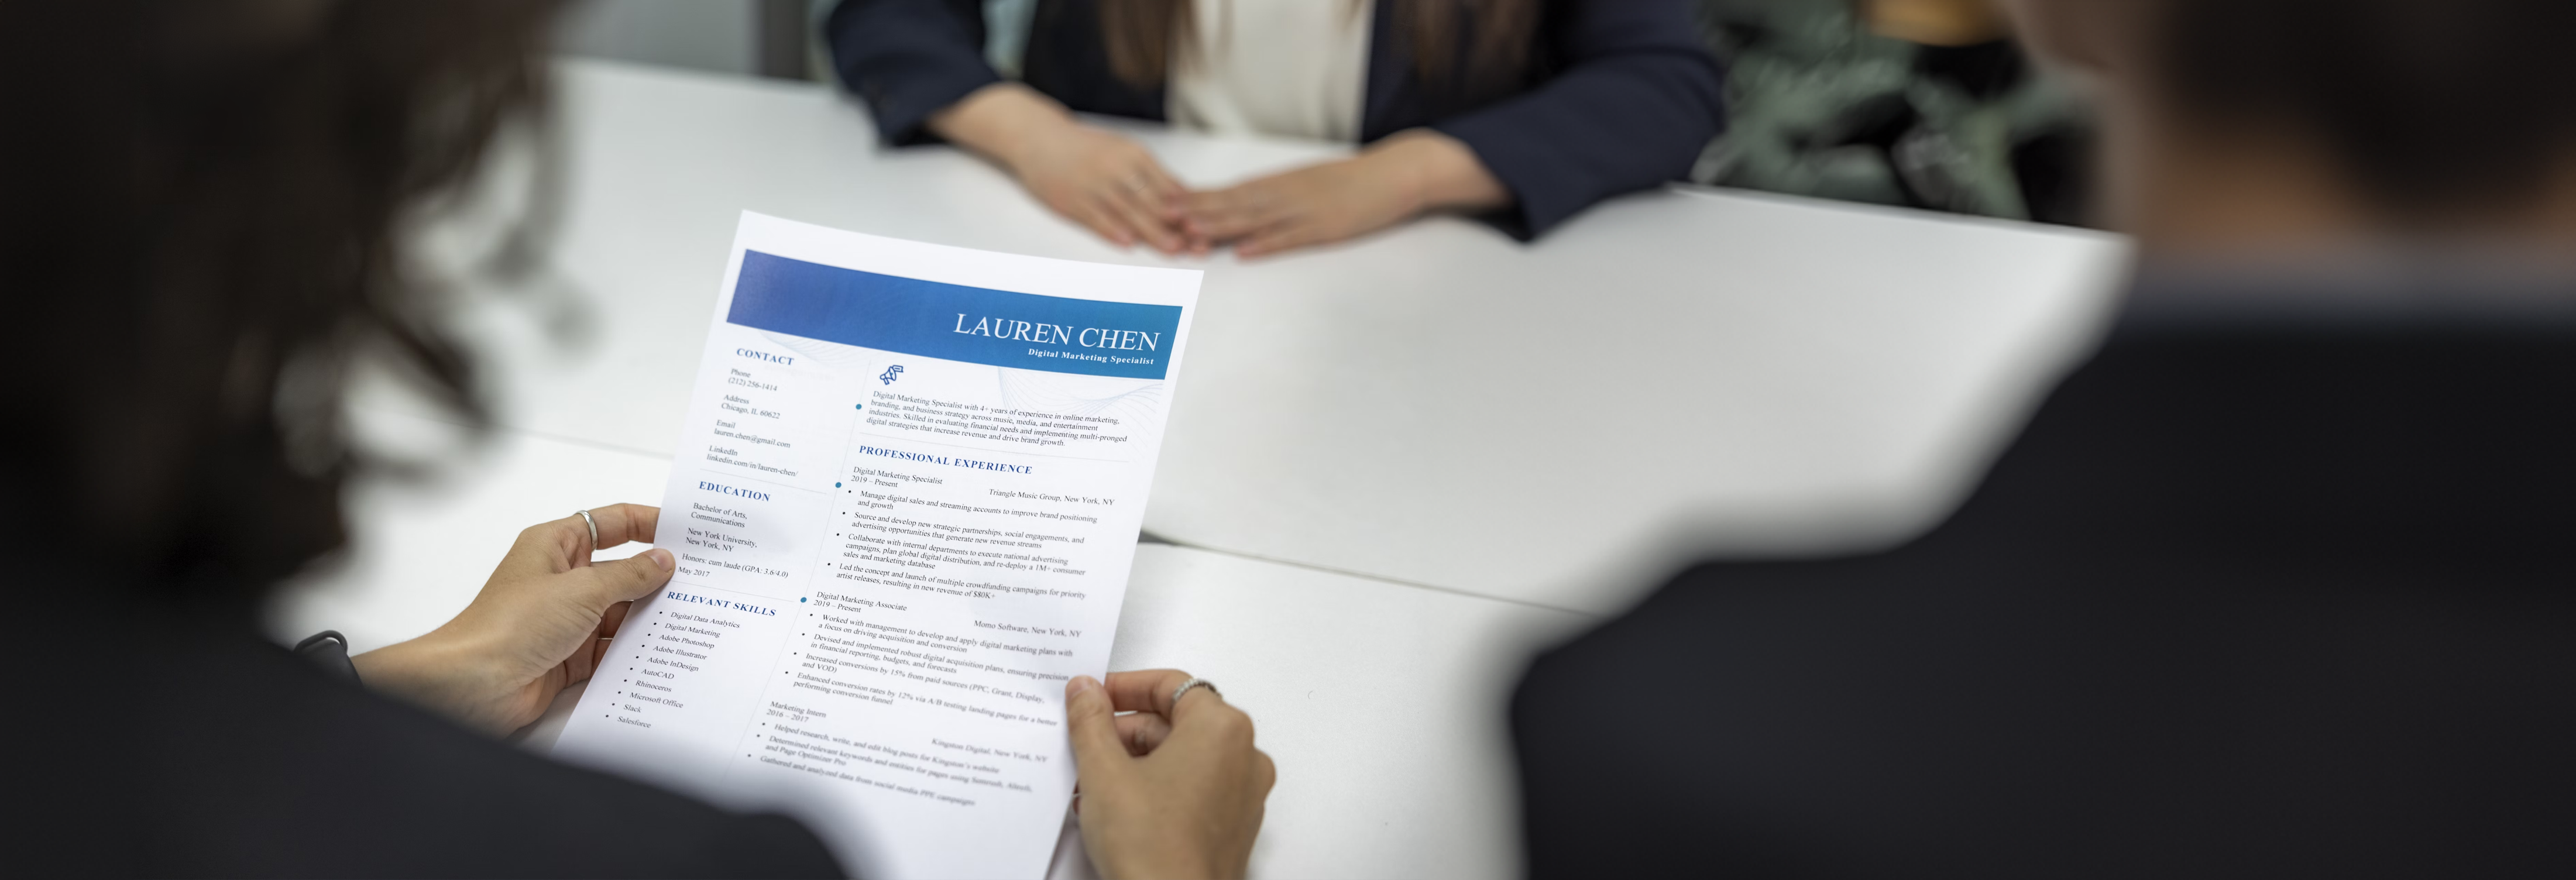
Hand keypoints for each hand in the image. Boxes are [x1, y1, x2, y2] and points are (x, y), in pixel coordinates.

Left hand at [352, 504, 673, 734]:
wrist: (474, 684)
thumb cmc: (510, 625)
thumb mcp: (582, 590)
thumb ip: (629, 575)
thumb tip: (663, 562)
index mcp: (556, 546)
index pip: (611, 524)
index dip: (648, 523)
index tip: (686, 531)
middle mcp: (562, 580)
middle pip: (621, 571)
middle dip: (657, 578)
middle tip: (702, 581)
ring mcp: (567, 619)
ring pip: (621, 612)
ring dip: (648, 618)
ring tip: (692, 618)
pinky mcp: (570, 656)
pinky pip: (612, 648)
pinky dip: (634, 651)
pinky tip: (664, 651)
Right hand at [931, 83, 1188, 252]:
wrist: (1039, 138)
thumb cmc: (1088, 150)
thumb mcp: (1122, 152)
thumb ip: (1152, 175)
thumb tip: (1185, 198)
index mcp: (1134, 154)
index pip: (1168, 185)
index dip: (1189, 209)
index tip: (1208, 226)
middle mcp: (1116, 167)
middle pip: (1152, 200)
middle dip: (1177, 225)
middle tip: (1198, 244)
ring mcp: (1093, 184)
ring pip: (1127, 211)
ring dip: (1152, 231)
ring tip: (1172, 249)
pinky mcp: (1071, 199)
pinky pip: (1095, 216)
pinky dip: (1112, 229)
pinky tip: (1127, 243)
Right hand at [1067, 671, 1274, 879]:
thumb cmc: (1151, 846)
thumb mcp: (1103, 771)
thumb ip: (1091, 721)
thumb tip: (1085, 690)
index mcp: (1222, 729)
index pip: (1171, 685)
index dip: (1125, 687)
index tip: (1093, 697)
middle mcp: (1244, 756)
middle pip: (1178, 721)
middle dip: (1125, 732)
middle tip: (1084, 743)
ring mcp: (1243, 795)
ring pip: (1183, 758)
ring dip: (1135, 763)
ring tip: (1092, 783)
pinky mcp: (1233, 827)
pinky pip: (1193, 790)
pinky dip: (1156, 789)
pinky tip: (1116, 808)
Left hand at [1179, 128, 1509, 257]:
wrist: (1395, 173)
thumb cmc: (1350, 182)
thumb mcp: (1308, 184)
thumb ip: (1276, 196)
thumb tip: (1243, 208)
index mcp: (1278, 184)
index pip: (1228, 192)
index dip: (1194, 199)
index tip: (1162, 204)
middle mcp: (1284, 194)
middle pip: (1233, 204)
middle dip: (1196, 213)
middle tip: (1161, 218)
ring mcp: (1304, 211)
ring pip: (1255, 219)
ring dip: (1222, 227)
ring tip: (1191, 233)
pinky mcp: (1326, 228)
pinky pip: (1291, 238)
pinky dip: (1267, 245)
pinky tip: (1245, 252)